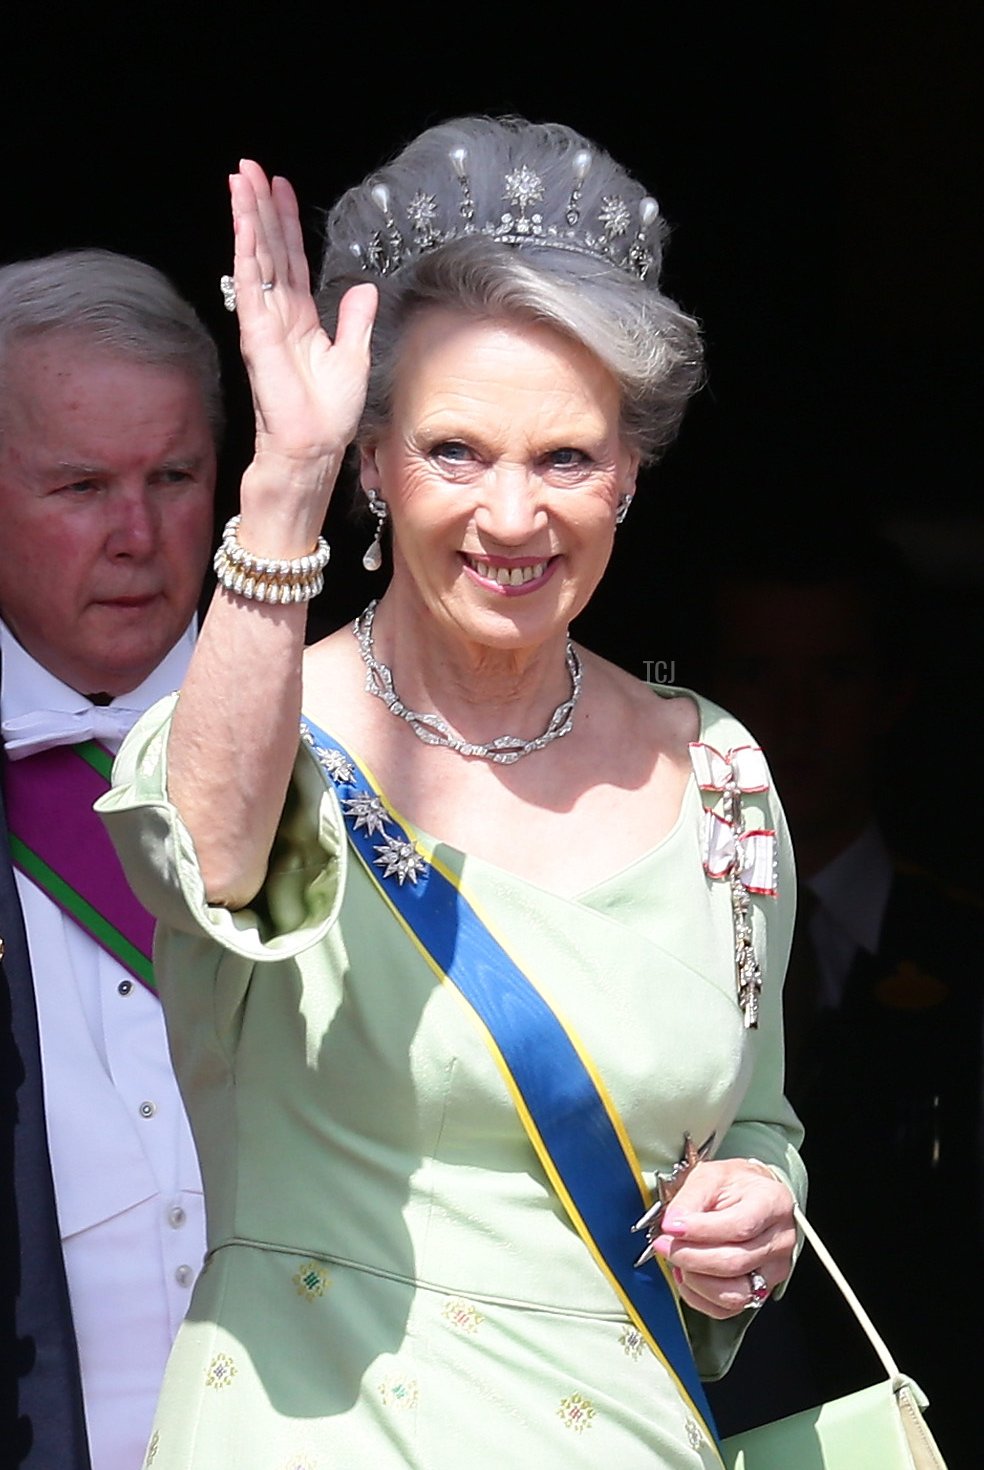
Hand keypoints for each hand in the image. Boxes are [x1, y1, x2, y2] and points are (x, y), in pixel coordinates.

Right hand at [229, 160, 376, 530]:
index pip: (291, 259)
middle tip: (249, 167)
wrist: (313, 449)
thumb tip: (364, 289)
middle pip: (267, 248)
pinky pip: (251, 285)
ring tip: (241, 178)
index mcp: (301, 320)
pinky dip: (246, 251)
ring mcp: (264, 322)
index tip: (280, 188)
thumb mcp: (355, 359)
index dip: (285, 223)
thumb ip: (356, 321)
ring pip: (255, 257)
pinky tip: (243, 222)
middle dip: (258, 206)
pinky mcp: (257, 335)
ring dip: (247, 217)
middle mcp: (279, 315)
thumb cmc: (329, 417)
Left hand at [647, 1159, 795, 1319]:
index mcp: (772, 1203)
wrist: (756, 1197)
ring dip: (696, 1280)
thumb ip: (691, 1198)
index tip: (671, 1226)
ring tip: (677, 1260)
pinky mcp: (761, 1291)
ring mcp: (774, 1270)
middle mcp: (779, 1240)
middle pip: (734, 1262)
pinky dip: (700, 1297)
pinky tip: (688, 1275)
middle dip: (690, 1256)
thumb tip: (672, 1223)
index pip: (739, 1226)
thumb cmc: (735, 1186)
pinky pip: (728, 1309)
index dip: (700, 1230)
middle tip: (664, 1244)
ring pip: (734, 1293)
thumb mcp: (711, 1175)